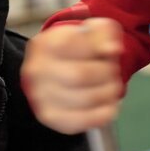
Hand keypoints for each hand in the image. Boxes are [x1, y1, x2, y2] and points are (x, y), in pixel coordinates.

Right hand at [22, 18, 123, 132]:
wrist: (58, 67)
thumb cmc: (78, 47)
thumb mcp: (92, 29)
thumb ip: (104, 32)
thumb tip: (112, 49)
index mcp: (46, 44)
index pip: (80, 46)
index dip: (101, 50)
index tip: (107, 51)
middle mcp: (36, 71)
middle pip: (82, 75)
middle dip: (107, 73)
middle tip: (113, 72)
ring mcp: (40, 96)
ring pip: (86, 99)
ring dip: (108, 93)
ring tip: (111, 86)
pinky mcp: (51, 117)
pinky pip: (83, 120)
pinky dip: (103, 113)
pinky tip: (107, 103)